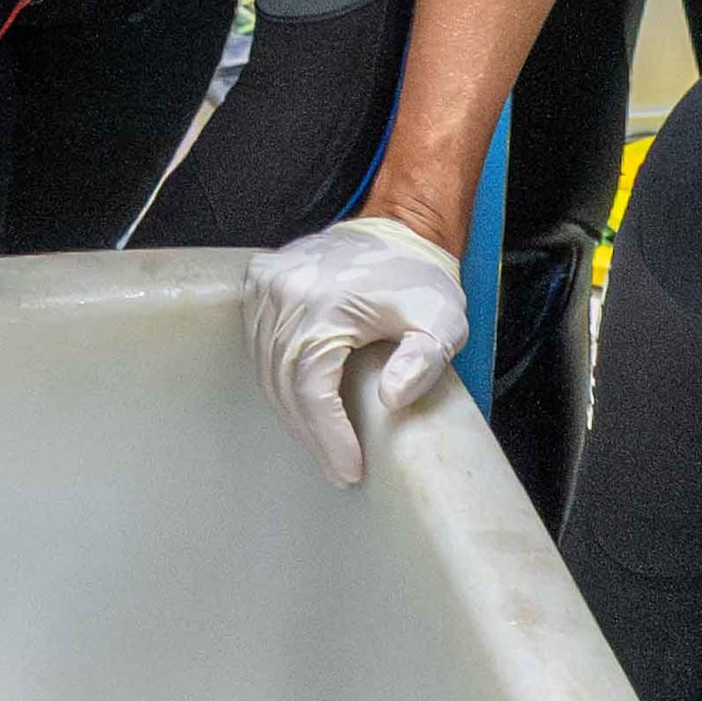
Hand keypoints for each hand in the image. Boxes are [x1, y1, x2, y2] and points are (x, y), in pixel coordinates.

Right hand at [244, 214, 468, 484]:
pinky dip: (279, 384)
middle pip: (286, 384)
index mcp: (327, 303)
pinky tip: (302, 410)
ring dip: (293, 415)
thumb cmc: (420, 280)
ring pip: (268, 370)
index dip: (328, 435)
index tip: (349, 470)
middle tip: (339, 470)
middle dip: (312, 435)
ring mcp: (266, 287)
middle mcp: (286, 293)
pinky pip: (259, 348)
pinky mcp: (259, 285)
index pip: (313, 387)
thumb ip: (424, 360)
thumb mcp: (442, 321)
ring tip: (323, 448)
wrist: (397, 229)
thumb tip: (391, 400)